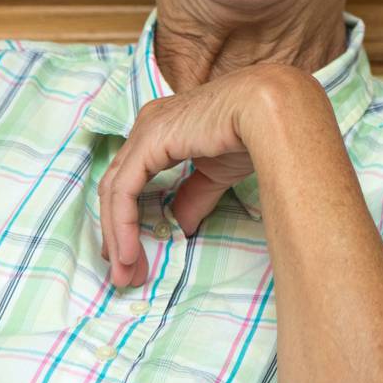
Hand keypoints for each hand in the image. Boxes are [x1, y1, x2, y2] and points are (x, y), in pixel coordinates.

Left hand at [96, 65, 295, 287]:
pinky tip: (129, 252)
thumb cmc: (251, 132)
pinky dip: (123, 225)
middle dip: (118, 233)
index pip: (131, 178)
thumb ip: (193, 197)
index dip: (127, 217)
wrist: (268, 110)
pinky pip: (123, 192)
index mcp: (162, 127)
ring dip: (118, 235)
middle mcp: (147, 124)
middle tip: (125, 272)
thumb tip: (179, 227)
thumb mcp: (215, 174)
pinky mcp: (147, 142)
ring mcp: (145, 130)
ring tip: (127, 272)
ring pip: (114, 191)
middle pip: (116, 186)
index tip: (131, 252)